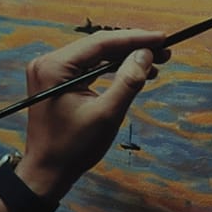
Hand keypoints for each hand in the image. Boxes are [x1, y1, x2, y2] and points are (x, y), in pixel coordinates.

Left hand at [17, 29, 171, 199]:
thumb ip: (128, 82)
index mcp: (54, 67)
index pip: (100, 43)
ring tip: (155, 63)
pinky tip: (133, 73)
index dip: (135, 39)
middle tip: (164, 51)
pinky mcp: (56, 82)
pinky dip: (111, 70)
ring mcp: (50, 72)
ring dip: (124, 59)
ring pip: (95, 56)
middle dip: (132, 48)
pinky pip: (88, 68)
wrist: (47, 173)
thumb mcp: (107, 115)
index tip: (162, 38)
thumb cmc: (73, 148)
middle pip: (98, 46)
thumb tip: (146, 54)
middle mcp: (48, 63)